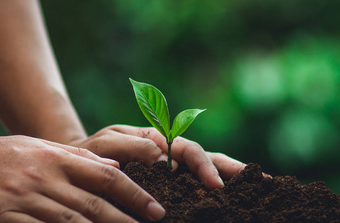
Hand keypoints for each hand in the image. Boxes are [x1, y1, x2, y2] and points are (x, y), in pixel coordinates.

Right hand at [0, 135, 164, 222]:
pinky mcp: (0, 218)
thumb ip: (77, 158)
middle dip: (127, 218)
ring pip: (70, 222)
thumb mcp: (39, 148)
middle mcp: (44, 177)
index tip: (155, 208)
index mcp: (56, 158)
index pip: (105, 176)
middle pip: (93, 203)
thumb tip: (114, 167)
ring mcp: (22, 199)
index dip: (134, 192)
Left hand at [73, 125, 247, 189]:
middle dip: (231, 170)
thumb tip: (162, 159)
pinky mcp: (164, 188)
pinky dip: (211, 192)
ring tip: (259, 189)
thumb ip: (132, 145)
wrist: (76, 169)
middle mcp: (167, 156)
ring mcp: (168, 173)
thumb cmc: (90, 153)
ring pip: (203, 173)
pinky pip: (190, 189)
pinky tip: (228, 200)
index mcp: (157, 140)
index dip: (203, 165)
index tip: (215, 185)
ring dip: (229, 180)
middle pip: (205, 160)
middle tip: (263, 182)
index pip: (188, 149)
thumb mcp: (107, 143)